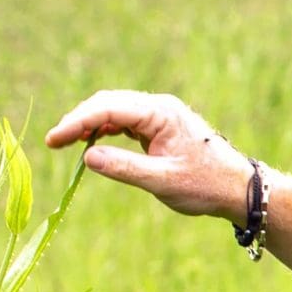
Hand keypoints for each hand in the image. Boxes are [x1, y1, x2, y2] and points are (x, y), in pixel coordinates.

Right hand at [45, 91, 251, 220]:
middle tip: (54, 142)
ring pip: (115, 110)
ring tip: (67, 143)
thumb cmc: (206, 185)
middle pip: (108, 104)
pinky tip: (93, 144)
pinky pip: (126, 121)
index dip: (77, 123)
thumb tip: (87, 157)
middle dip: (79, 120)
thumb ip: (125, 168)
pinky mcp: (160, 126)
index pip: (108, 110)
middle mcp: (159, 107)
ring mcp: (160, 115)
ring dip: (90, 124)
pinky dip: (106, 130)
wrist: (238, 188)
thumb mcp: (163, 182)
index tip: (53, 140)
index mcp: (161, 113)